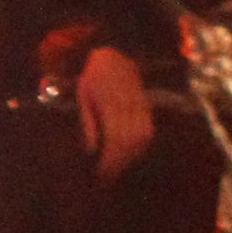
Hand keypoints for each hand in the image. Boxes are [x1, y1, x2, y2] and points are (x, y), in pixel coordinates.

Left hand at [71, 46, 153, 180]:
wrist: (113, 54)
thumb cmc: (93, 76)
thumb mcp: (83, 97)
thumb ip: (88, 124)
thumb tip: (90, 151)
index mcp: (109, 104)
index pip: (113, 141)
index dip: (108, 162)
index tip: (100, 175)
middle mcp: (128, 106)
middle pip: (128, 143)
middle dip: (118, 164)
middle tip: (107, 178)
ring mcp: (140, 105)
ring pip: (141, 139)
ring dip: (130, 158)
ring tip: (117, 169)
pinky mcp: (146, 106)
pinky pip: (148, 131)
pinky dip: (141, 146)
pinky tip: (131, 154)